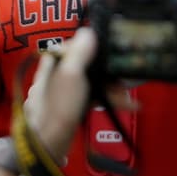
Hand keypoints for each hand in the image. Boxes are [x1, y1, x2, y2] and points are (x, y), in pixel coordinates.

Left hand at [22, 29, 123, 161]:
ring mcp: (63, 93)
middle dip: (108, 71)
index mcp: (52, 65)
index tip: (109, 50)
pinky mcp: (70, 107)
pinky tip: (122, 104)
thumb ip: (78, 53)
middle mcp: (55, 76)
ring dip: (111, 87)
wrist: (48, 145)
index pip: (73, 45)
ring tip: (127, 96)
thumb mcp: (70, 76)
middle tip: (125, 77)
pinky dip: (105, 98)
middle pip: (86, 64)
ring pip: (91, 81)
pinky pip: (91, 96)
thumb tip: (87, 31)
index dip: (92, 45)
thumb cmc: (57, 109)